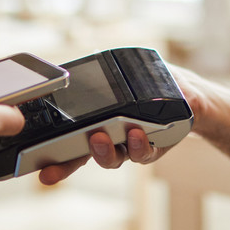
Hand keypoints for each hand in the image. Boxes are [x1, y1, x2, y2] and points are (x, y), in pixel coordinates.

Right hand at [37, 63, 203, 184]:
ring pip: (111, 157)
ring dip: (105, 150)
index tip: (40, 170)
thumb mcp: (134, 71)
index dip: (52, 159)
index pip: (67, 142)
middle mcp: (107, 138)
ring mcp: (127, 146)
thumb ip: (115, 71)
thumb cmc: (153, 82)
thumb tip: (93, 59)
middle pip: (82, 156)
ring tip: (103, 137)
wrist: (189, 98)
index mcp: (94, 121)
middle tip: (76, 142)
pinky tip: (136, 135)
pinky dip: (138, 146)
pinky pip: (141, 154)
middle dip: (71, 162)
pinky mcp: (150, 150)